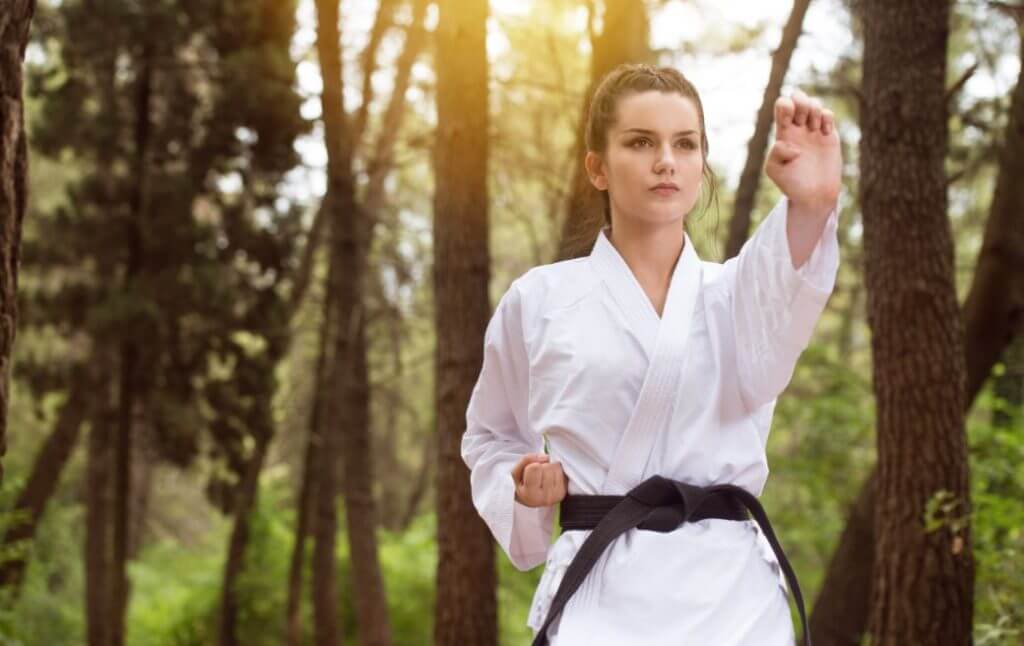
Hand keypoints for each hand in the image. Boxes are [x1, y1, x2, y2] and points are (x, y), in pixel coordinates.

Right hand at [511, 453, 567, 507]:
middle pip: (547, 467)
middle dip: (542, 465)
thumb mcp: (517, 471)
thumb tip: (546, 457)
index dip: (531, 465)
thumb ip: (526, 460)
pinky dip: (557, 471)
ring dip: (550, 467)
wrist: (530, 498)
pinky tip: (550, 478)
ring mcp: (556, 496)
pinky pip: (563, 472)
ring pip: (557, 467)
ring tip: (543, 476)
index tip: (528, 472)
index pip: (535, 468)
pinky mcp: (563, 493)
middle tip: (537, 474)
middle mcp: (544, 498)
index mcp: (529, 494)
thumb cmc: (522, 483)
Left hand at [766, 89, 841, 215]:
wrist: (814, 194)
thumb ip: (775, 153)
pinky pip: (828, 114)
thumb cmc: (791, 184)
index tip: (789, 122)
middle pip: (798, 97)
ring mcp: (814, 130)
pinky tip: (824, 132)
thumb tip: (788, 143)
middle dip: (801, 103)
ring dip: (814, 110)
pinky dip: (827, 117)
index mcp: (783, 133)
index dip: (785, 105)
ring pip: (814, 103)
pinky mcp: (829, 135)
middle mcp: (797, 128)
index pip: (782, 105)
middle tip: (802, 121)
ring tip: (814, 128)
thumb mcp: (774, 170)